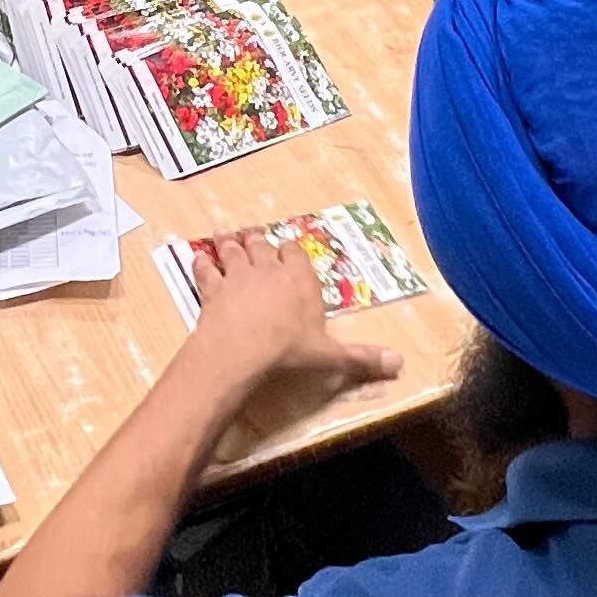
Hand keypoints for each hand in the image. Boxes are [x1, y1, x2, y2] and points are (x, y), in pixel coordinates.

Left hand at [185, 232, 401, 409]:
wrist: (241, 349)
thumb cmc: (289, 350)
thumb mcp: (329, 356)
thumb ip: (361, 358)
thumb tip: (399, 363)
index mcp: (300, 280)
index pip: (295, 253)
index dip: (291, 250)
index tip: (287, 248)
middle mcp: (269, 270)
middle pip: (263, 245)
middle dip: (258, 239)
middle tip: (252, 233)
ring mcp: (238, 276)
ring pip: (233, 250)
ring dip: (229, 243)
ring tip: (225, 235)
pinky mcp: (212, 288)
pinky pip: (205, 270)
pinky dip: (201, 263)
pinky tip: (197, 257)